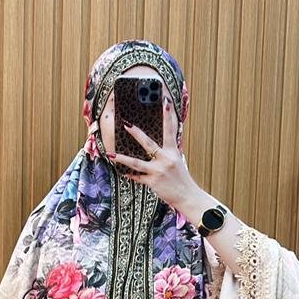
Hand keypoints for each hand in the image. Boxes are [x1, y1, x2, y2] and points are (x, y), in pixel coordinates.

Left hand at [110, 95, 201, 212]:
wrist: (187, 196)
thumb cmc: (182, 179)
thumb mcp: (178, 162)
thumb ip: (167, 153)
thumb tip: (157, 147)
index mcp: (173, 152)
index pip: (170, 129)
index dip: (168, 115)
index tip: (165, 101)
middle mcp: (165, 159)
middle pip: (148, 143)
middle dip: (136, 133)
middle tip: (126, 124)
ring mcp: (158, 171)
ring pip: (136, 163)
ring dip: (122, 158)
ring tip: (111, 154)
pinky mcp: (153, 182)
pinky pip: (138, 177)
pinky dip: (131, 175)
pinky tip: (123, 173)